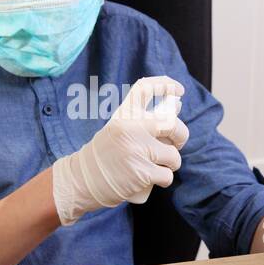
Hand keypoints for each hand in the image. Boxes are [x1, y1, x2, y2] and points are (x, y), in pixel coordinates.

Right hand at [51, 76, 190, 225]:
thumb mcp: (121, 129)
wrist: (82, 180)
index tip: (179, 90)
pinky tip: (150, 179)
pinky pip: (168, 175)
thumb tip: (177, 105)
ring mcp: (137, 150)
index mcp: (124, 114)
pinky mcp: (142, 172)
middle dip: (181, 136)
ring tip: (154, 166)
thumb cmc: (106, 154)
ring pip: (174, 155)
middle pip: (172, 123)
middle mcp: (130, 128)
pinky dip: (163, 179)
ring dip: (170, 164)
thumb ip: (147, 119)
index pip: (145, 88)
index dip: (165, 84)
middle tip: (176, 144)